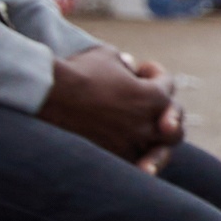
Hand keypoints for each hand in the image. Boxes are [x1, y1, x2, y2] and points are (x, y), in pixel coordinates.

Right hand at [40, 44, 181, 168]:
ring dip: (155, 144)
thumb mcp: (106, 56)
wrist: (47, 95)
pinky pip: (134, 164)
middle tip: (158, 115)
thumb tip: (129, 65)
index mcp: (154, 97)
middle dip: (168, 118)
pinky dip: (136, 161)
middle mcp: (149, 124)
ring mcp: (132, 144)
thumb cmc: (77, 72)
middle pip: (173, 127)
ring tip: (147, 143)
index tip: (140, 69)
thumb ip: (123, 63)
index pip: (167, 86)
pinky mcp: (113, 159)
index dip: (154, 74)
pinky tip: (133, 161)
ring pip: (157, 151)